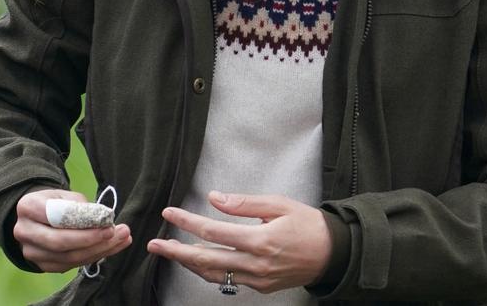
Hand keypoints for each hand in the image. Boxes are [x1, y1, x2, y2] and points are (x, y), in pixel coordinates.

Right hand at [14, 189, 131, 272]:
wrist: (37, 217)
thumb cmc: (55, 202)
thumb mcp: (66, 194)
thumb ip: (80, 206)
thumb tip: (101, 220)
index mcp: (28, 207)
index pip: (56, 218)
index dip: (83, 224)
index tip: (108, 224)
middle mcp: (24, 232)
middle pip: (60, 242)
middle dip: (93, 240)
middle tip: (119, 234)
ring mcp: (31, 252)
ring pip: (67, 257)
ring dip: (99, 251)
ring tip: (122, 240)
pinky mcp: (42, 265)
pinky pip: (69, 265)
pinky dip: (93, 257)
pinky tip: (110, 248)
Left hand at [146, 191, 331, 293]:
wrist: (332, 253)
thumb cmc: (307, 224)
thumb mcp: (279, 204)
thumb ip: (244, 203)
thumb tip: (215, 198)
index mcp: (259, 240)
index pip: (213, 232)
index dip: (187, 222)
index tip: (170, 213)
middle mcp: (255, 264)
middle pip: (205, 259)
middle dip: (176, 252)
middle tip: (154, 245)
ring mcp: (257, 279)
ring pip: (213, 275)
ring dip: (189, 264)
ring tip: (170, 253)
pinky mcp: (260, 287)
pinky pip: (228, 282)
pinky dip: (210, 272)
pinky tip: (199, 263)